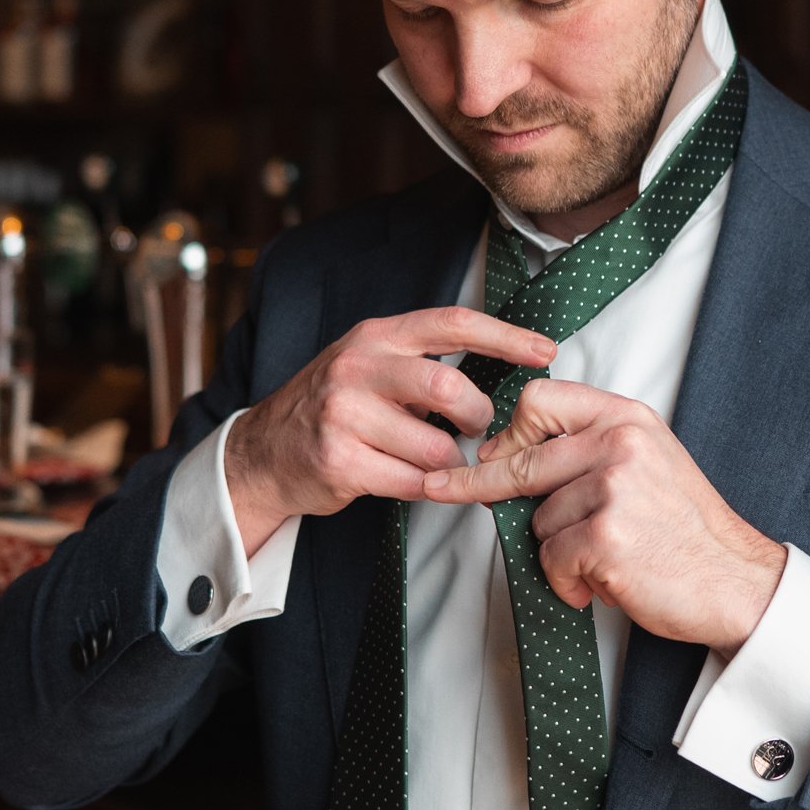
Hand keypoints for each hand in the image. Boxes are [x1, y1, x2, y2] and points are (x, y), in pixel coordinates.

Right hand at [224, 307, 555, 552]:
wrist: (265, 451)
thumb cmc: (335, 407)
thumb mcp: (371, 364)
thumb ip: (422, 361)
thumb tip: (502, 367)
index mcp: (377, 335)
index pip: (453, 323)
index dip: (506, 336)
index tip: (545, 351)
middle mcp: (358, 366)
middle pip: (449, 387)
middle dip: (477, 416)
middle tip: (477, 429)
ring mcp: (344, 413)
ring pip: (435, 444)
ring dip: (449, 461)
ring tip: (435, 459)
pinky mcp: (339, 459)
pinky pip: (411, 481)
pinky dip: (427, 486)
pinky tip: (415, 479)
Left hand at [420, 379, 786, 654]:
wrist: (736, 581)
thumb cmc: (687, 530)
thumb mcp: (648, 461)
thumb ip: (592, 446)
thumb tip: (512, 453)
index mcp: (627, 418)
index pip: (541, 399)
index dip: (508, 430)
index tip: (486, 452)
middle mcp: (620, 444)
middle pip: (521, 459)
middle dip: (476, 482)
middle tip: (443, 488)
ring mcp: (613, 488)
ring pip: (537, 519)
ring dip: (558, 551)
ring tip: (605, 560)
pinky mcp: (606, 536)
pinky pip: (551, 559)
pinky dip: (568, 582)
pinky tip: (603, 583)